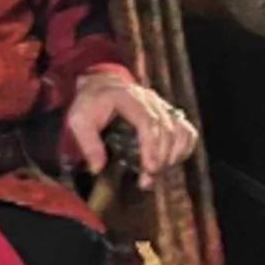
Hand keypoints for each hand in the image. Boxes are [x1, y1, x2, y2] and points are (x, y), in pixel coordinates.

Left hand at [65, 69, 195, 190]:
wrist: (101, 86)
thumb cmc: (90, 104)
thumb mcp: (79, 120)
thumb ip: (88, 143)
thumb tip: (98, 168)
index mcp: (127, 98)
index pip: (147, 122)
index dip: (151, 147)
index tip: (149, 168)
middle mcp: (149, 99)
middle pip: (166, 129)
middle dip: (161, 158)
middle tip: (148, 179)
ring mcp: (161, 105)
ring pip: (179, 129)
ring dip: (174, 154)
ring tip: (159, 172)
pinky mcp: (168, 113)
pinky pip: (186, 129)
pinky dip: (185, 147)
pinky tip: (173, 161)